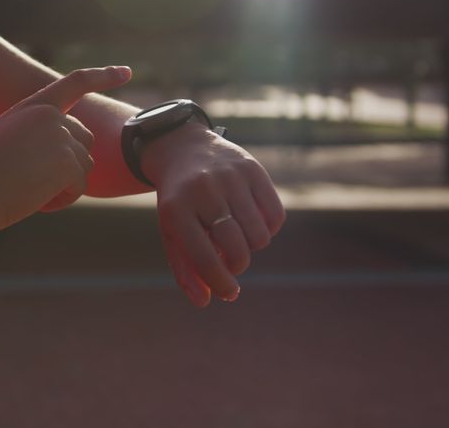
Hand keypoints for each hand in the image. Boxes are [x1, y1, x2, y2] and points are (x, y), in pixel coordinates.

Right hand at [0, 66, 131, 232]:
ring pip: (84, 165)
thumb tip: (69, 156)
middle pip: (84, 139)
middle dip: (69, 163)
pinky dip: (61, 199)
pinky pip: (79, 186)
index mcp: (33, 106)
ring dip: (63, 184)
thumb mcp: (6, 142)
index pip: (75, 83)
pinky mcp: (68, 162)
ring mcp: (61, 137)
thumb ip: (37, 137)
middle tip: (33, 181)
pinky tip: (35, 200)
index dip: (103, 76)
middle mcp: (50, 116)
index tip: (126, 72)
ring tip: (28, 189)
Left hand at [141, 122, 285, 307]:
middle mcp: (204, 191)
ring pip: (260, 235)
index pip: (204, 258)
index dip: (220, 282)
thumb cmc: (178, 201)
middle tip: (233, 260)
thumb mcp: (172, 231)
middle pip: (237, 249)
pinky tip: (254, 222)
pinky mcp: (252, 169)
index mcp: (177, 210)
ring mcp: (229, 178)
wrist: (182, 148)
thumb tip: (206, 301)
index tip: (230, 292)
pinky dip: (269, 228)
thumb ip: (186, 269)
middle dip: (239, 264)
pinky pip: (276, 215)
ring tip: (239, 236)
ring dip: (253, 246)